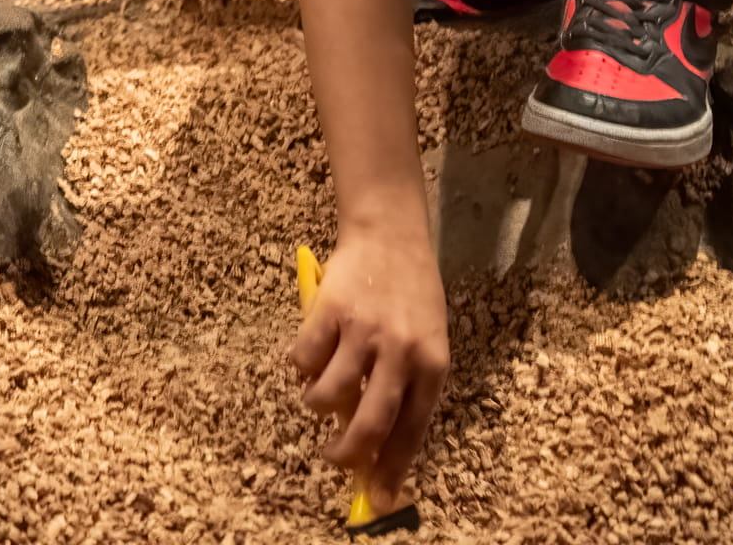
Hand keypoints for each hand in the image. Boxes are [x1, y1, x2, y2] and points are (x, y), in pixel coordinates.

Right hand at [288, 231, 446, 507]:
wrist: (390, 233)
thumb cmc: (410, 294)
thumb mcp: (423, 341)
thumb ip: (405, 385)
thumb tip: (373, 440)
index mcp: (432, 365)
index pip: (412, 431)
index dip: (392, 469)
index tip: (376, 500)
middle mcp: (401, 352)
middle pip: (371, 422)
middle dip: (347, 452)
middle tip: (333, 458)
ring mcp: (363, 331)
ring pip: (329, 394)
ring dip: (316, 404)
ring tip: (317, 395)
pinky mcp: (329, 311)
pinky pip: (304, 359)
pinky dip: (300, 367)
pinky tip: (308, 357)